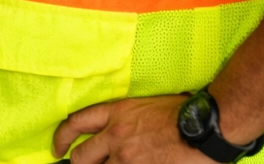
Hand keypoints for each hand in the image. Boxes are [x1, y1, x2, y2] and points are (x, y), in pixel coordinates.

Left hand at [54, 95, 204, 163]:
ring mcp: (127, 157)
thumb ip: (124, 117)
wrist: (204, 128)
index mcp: (116, 113)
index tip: (58, 148)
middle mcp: (116, 135)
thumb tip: (114, 130)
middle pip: (81, 156)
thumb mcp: (144, 105)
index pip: (76, 122)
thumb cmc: (182, 113)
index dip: (62, 137)